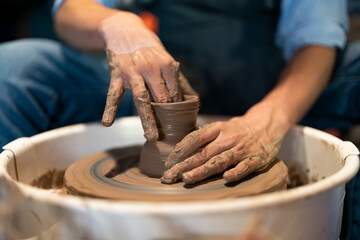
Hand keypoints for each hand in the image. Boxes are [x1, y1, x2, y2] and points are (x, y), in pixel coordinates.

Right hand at [99, 12, 181, 140]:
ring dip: (148, 119)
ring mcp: (132, 72)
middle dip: (167, 117)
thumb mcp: (165, 58)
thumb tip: (193, 99)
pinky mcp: (116, 74)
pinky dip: (109, 108)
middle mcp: (150, 68)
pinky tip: (107, 122)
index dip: (177, 108)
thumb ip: (176, 78)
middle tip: (172, 134)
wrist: (125, 30)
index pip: (174, 92)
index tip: (178, 121)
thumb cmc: (149, 50)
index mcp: (165, 64)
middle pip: (161, 98)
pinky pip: (112, 94)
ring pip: (141, 98)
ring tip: (152, 137)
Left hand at [161, 115, 283, 183]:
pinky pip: (245, 166)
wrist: (267, 123)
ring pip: (220, 161)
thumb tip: (181, 151)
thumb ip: (205, 138)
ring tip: (187, 178)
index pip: (195, 138)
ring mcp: (242, 149)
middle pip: (203, 153)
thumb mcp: (221, 127)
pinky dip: (236, 172)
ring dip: (202, 170)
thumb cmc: (238, 129)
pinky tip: (225, 179)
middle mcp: (228, 138)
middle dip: (184, 165)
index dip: (180, 149)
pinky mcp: (256, 158)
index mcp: (218, 128)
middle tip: (169, 176)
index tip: (168, 162)